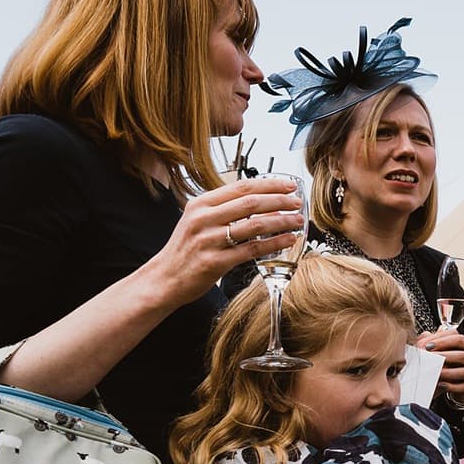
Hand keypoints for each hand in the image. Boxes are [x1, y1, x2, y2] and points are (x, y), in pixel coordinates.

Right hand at [140, 177, 302, 306]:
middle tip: (298, 202)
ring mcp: (209, 240)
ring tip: (298, 221)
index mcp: (201, 204)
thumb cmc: (186, 249)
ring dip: (282, 222)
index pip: (241, 187)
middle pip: (251, 203)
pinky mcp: (215, 262)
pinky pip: (252, 249)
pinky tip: (288, 240)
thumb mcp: (199, 221)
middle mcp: (203, 218)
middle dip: (280, 201)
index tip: (289, 185)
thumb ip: (226, 211)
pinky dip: (274, 243)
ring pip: (255, 225)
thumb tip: (266, 204)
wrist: (164, 278)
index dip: (269, 184)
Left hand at [419, 329, 463, 401]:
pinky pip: (463, 387)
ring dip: (447, 372)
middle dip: (443, 356)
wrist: (456, 378)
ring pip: (463, 371)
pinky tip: (440, 384)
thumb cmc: (448, 359)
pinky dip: (451, 386)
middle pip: (461, 355)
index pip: (458, 339)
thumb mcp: (442, 347)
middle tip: (428, 358)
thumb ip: (433, 341)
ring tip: (433, 371)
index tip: (426, 345)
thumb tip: (422, 341)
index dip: (442, 341)